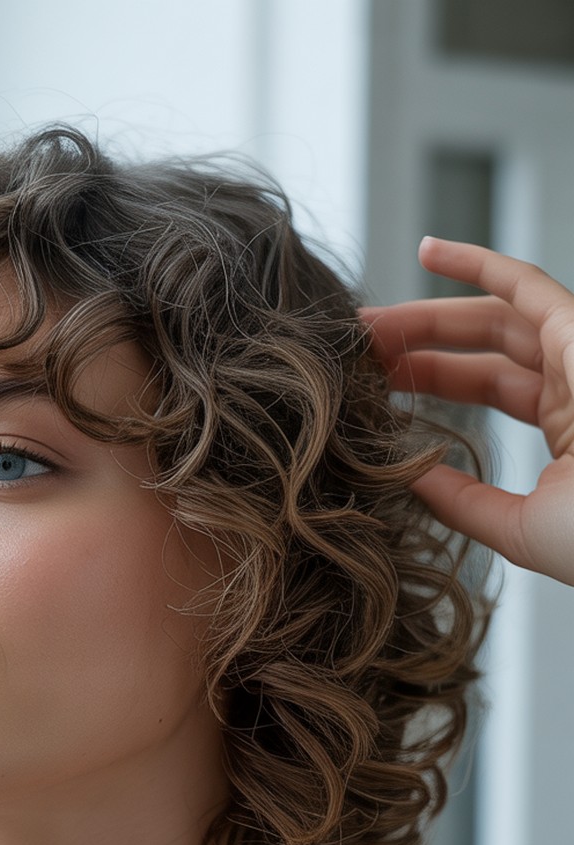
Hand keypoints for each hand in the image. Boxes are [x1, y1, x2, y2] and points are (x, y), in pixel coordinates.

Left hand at [362, 237, 573, 586]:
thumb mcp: (520, 528)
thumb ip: (466, 501)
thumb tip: (408, 475)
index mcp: (571, 426)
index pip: (488, 384)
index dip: (430, 374)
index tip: (372, 375)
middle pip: (486, 344)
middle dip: (419, 338)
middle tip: (355, 343)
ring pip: (499, 313)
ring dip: (431, 309)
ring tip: (366, 319)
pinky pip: (531, 285)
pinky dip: (481, 264)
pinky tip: (430, 252)